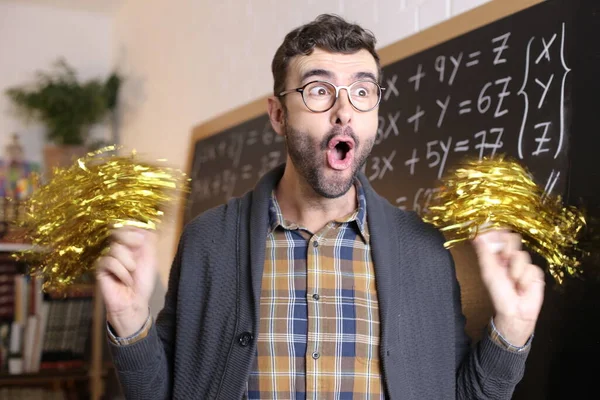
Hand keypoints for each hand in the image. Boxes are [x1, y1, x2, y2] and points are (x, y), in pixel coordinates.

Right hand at [95, 227, 157, 336]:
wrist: (134, 302)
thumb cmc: (142, 282)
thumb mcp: (151, 259)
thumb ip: (149, 241)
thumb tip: (146, 225)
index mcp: (130, 245)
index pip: (126, 227)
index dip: (132, 230)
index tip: (141, 241)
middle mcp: (118, 249)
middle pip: (118, 232)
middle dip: (129, 241)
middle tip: (136, 255)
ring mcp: (108, 257)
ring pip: (116, 248)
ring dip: (128, 264)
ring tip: (131, 275)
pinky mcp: (100, 268)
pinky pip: (109, 262)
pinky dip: (121, 272)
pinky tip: (124, 281)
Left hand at [472, 229, 544, 345]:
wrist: (515, 311)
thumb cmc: (499, 293)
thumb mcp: (488, 271)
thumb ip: (484, 252)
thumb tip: (476, 235)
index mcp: (496, 255)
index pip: (498, 236)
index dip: (497, 231)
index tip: (494, 231)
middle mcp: (510, 257)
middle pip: (512, 239)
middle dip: (507, 249)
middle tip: (504, 260)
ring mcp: (523, 264)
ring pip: (521, 255)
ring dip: (514, 270)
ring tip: (512, 282)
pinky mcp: (535, 272)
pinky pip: (531, 268)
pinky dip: (524, 280)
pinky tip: (522, 288)